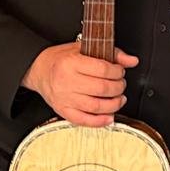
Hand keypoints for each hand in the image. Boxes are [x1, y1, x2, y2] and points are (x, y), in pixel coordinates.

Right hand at [23, 42, 137, 126]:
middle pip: (102, 89)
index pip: (102, 70)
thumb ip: (110, 53)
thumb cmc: (60, 59)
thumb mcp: (83, 48)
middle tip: (120, 84)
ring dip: (114, 105)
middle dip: (118, 88)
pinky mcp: (63, 111)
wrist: (38, 70)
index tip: (120, 71)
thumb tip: (131, 60)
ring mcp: (64, 98)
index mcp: (71, 63)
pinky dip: (100, 121)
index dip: (117, 72)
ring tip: (118, 99)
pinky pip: (84, 120)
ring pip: (96, 107)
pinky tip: (109, 116)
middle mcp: (66, 81)